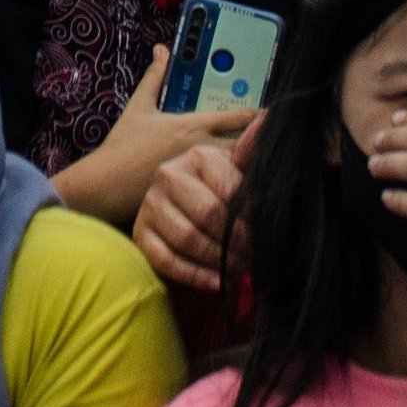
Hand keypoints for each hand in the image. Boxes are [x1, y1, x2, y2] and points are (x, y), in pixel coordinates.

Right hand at [51, 46, 257, 229]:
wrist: (105, 185)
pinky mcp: (194, 197)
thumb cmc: (122, 147)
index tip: (277, 115)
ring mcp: (200, 175)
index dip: (260, 116)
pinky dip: (238, 192)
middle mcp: (201, 148)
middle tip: (282, 143)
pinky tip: (248, 196)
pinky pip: (224, 194)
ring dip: (254, 169)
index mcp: (192, 125)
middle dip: (263, 145)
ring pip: (239, 171)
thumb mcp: (139, 107)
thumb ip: (154, 77)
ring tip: (273, 170)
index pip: (237, 118)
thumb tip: (161, 51)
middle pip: (246, 146)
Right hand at [135, 128, 253, 293]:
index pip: (229, 189)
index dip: (250, 219)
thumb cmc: (214, 190)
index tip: (265, 236)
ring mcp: (150, 204)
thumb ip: (249, 154)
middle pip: (207, 214)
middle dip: (235, 242)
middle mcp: (168, 175)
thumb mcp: (233, 172)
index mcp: (196, 155)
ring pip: (187, 238)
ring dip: (217, 260)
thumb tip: (266, 123)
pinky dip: (194, 275)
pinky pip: (166, 260)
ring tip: (238, 270)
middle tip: (253, 259)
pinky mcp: (140, 233)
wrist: (171, 207)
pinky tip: (216, 283)